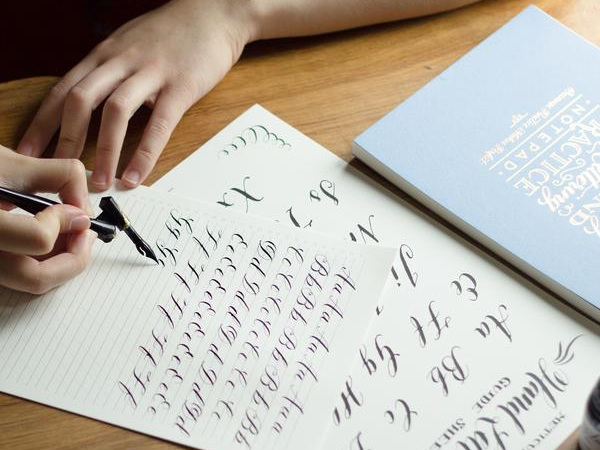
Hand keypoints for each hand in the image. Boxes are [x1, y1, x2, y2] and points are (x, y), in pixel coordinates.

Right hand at [0, 146, 94, 293]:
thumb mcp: (8, 162)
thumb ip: (57, 177)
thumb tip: (84, 207)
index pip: (37, 238)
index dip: (63, 222)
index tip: (72, 209)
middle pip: (35, 279)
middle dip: (74, 259)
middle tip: (85, 235)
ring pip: (27, 283)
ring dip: (60, 262)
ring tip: (71, 235)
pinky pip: (16, 277)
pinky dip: (40, 263)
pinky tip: (48, 239)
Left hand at [17, 0, 254, 189]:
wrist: (213, 14)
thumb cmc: (171, 34)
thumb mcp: (128, 44)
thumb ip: (108, 71)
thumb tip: (87, 104)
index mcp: (105, 55)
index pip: (64, 90)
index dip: (43, 123)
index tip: (30, 150)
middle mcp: (121, 61)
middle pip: (81, 100)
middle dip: (67, 139)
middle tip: (60, 172)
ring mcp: (151, 73)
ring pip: (116, 112)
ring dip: (105, 151)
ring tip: (101, 181)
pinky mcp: (180, 87)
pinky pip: (158, 123)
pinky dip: (145, 153)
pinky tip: (136, 175)